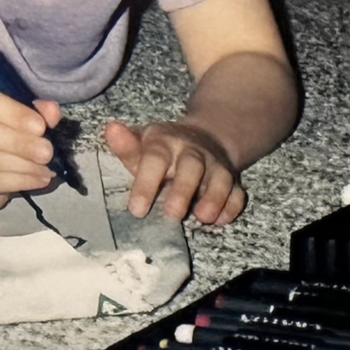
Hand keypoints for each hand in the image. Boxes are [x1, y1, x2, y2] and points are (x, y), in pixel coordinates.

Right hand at [0, 88, 64, 212]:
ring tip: (46, 167)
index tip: (40, 126)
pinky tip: (40, 179)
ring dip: (25, 165)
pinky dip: (23, 180)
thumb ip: (33, 113)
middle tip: (47, 151)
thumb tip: (53, 111)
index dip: (13, 112)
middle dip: (20, 142)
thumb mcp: (8, 122)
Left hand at [105, 119, 246, 224]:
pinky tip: (220, 220)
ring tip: (202, 218)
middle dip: (184, 190)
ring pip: (221, 179)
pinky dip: (231, 207)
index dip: (146, 184)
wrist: (203, 138)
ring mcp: (215, 166)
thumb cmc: (163, 151)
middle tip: (172, 214)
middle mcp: (193, 153)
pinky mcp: (232, 180)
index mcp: (165, 144)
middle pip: (192, 167)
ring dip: (214, 199)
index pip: (155, 159)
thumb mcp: (142, 145)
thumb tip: (111, 129)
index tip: (137, 210)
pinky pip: (237, 193)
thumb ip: (126, 145)